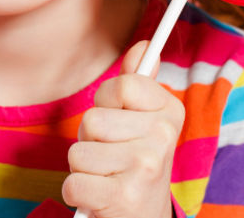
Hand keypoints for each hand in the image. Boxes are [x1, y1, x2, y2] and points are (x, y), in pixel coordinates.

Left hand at [62, 40, 185, 217]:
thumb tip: (144, 45)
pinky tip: (99, 198)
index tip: (120, 121)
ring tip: (105, 177)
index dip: (108, 104)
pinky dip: (77, 194)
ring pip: (78, 153)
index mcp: (170, 112)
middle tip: (110, 157)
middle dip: (90, 141)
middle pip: (92, 120)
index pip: (122, 85)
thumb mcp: (142, 122)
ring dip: (83, 169)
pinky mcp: (124, 198)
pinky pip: (73, 184)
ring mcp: (145, 168)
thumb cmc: (134, 164)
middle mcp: (163, 138)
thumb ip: (139, 84)